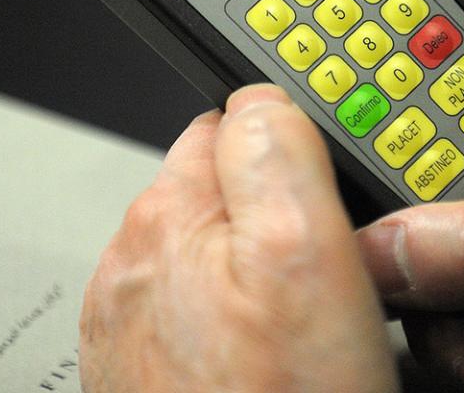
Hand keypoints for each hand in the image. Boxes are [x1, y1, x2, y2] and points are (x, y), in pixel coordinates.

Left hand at [79, 86, 397, 392]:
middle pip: (222, 195)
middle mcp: (132, 265)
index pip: (231, 126)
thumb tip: (260, 98)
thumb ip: (279, 154)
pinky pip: (200, 317)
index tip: (330, 200)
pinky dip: (233, 324)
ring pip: (211, 260)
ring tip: (301, 326)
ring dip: (252, 274)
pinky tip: (266, 355)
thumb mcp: (305, 259)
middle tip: (328, 279)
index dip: (294, 150)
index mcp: (166, 216)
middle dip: (274, 217)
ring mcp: (133, 323)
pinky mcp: (143, 370)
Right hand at [357, 0, 463, 391]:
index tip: (318, 57)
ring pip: (431, 207)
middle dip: (396, 178)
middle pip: (423, 117)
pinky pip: (460, 270)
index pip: (455, 1)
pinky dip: (458, 319)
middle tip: (384, 224)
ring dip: (427, 270)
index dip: (378, 18)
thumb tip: (400, 245)